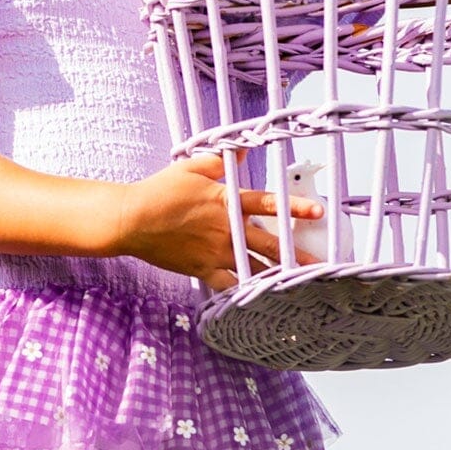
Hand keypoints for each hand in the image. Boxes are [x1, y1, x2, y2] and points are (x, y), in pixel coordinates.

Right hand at [113, 152, 325, 291]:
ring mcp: (215, 251)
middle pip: (269, 244)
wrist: (131, 220)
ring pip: (253, 268)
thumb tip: (243, 150)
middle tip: (319, 265)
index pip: (268, 204)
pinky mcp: (202, 269)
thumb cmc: (159, 191)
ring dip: (276, 276)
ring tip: (298, 286)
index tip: (318, 212)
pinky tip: (260, 299)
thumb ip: (220, 161)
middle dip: (296, 255)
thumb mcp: (190, 169)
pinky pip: (228, 284)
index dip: (295, 207)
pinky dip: (243, 291)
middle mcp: (226, 229)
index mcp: (226, 202)